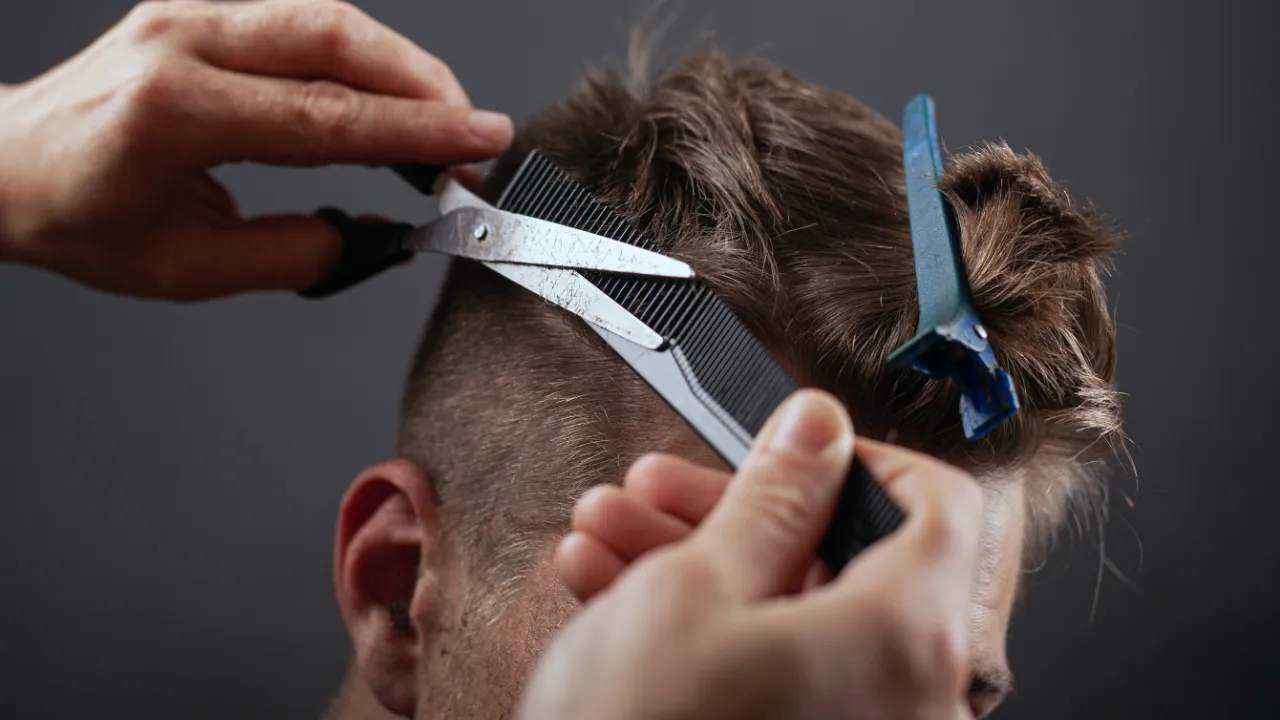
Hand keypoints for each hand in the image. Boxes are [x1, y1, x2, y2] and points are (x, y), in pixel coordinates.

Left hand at [0, 0, 512, 299]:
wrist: (7, 167)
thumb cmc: (77, 216)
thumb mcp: (186, 268)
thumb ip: (289, 253)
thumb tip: (371, 234)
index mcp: (175, 111)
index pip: (327, 116)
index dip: (417, 133)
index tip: (479, 145)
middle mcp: (184, 43)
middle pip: (339, 39)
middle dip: (426, 87)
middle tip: (475, 137)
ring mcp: (193, 16)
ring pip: (330, 20)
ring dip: (402, 69)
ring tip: (444, 123)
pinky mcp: (206, 15)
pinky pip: (304, 23)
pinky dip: (363, 61)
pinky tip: (388, 98)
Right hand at [519, 390, 986, 719]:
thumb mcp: (695, 588)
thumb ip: (774, 495)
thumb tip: (819, 428)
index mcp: (903, 639)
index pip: (939, 506)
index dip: (858, 461)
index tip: (791, 450)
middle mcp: (905, 699)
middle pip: (842, 563)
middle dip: (733, 511)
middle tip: (657, 490)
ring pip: (790, 620)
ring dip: (696, 564)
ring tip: (609, 539)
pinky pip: (773, 677)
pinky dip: (706, 634)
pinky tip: (616, 596)